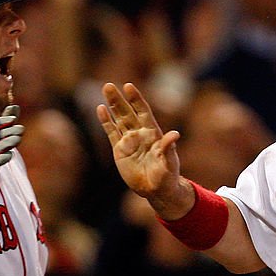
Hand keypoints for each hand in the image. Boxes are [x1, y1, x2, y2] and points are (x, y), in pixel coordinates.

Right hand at [97, 83, 189, 216]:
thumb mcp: (169, 162)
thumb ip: (169, 148)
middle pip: (127, 112)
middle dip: (119, 99)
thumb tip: (174, 134)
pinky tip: (100, 109)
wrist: (156, 190)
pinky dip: (106, 121)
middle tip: (108, 85)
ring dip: (112, 105)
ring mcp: (129, 140)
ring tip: (106, 89)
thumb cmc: (167, 175)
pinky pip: (112, 132)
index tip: (128, 87)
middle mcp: (140, 133)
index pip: (143, 111)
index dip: (136, 99)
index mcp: (153, 133)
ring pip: (118, 119)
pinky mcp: (120, 150)